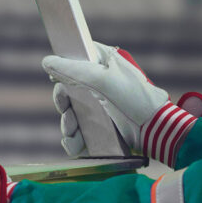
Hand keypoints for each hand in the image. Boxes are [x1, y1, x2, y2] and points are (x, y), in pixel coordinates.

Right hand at [42, 43, 201, 164]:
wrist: (155, 128)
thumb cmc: (134, 96)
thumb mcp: (102, 78)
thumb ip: (73, 70)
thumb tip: (46, 61)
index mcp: (102, 65)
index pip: (74, 60)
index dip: (62, 69)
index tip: (56, 78)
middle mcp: (98, 84)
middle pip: (67, 90)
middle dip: (62, 102)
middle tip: (66, 108)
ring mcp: (99, 108)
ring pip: (70, 114)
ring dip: (66, 123)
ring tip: (72, 129)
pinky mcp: (100, 129)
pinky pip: (79, 134)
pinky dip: (73, 139)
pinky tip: (75, 142)